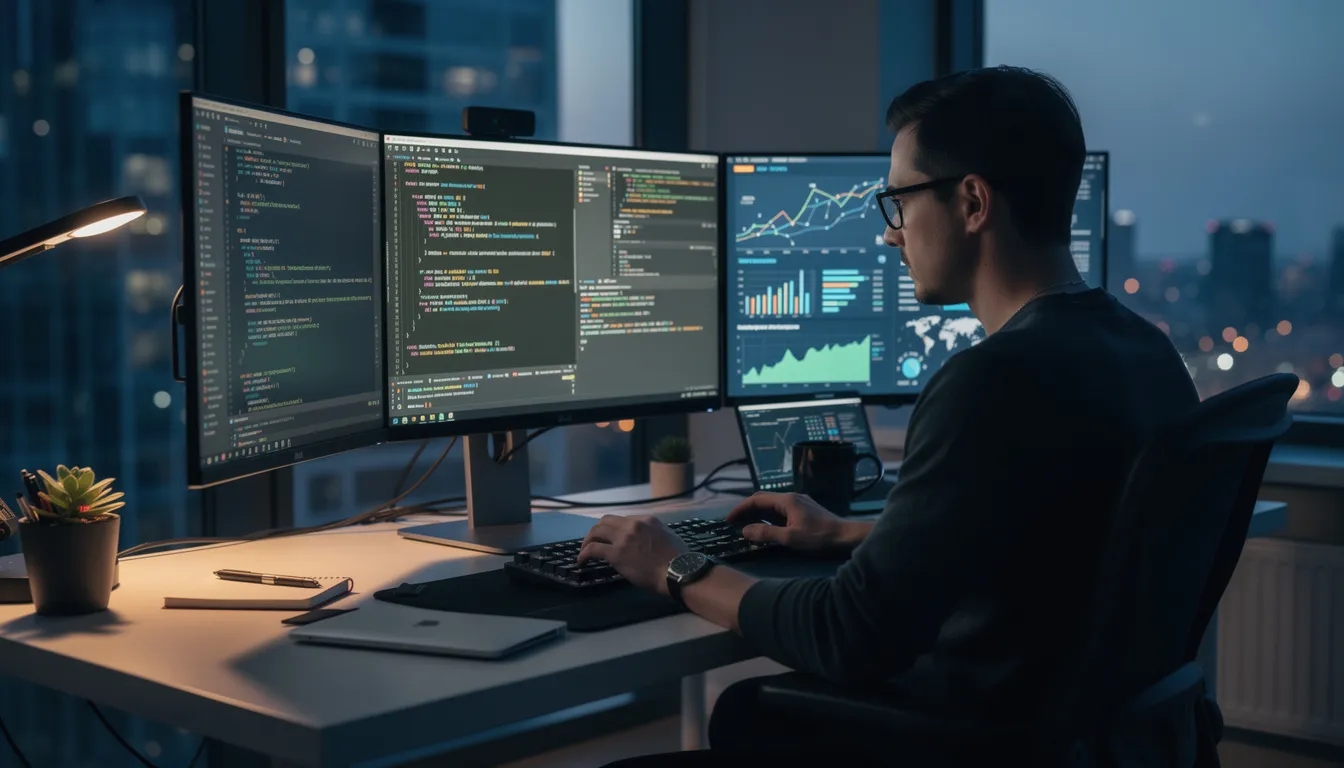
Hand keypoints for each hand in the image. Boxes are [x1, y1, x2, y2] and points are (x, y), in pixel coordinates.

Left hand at [579, 515, 688, 595]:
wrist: (677, 571)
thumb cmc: (678, 560)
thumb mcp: (669, 537)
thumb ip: (655, 534)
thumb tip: (649, 541)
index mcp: (646, 520)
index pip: (623, 519)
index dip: (614, 529)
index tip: (611, 539)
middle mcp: (633, 524)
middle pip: (606, 521)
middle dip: (597, 531)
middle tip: (593, 541)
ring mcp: (623, 538)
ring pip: (596, 531)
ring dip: (588, 540)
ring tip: (584, 550)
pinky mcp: (616, 553)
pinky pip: (593, 549)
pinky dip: (584, 553)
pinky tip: (582, 561)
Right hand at [727, 492, 856, 550]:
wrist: (845, 536)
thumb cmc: (818, 537)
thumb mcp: (790, 538)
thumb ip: (766, 534)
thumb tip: (744, 530)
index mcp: (787, 500)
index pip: (757, 499)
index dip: (740, 509)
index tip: (728, 520)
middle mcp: (791, 497)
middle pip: (763, 500)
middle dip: (746, 510)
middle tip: (733, 523)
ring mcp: (799, 503)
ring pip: (772, 505)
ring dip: (757, 514)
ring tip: (745, 526)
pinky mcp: (804, 510)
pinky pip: (780, 511)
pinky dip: (768, 517)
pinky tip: (766, 527)